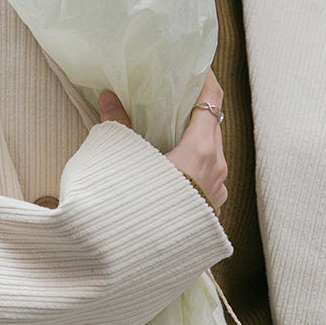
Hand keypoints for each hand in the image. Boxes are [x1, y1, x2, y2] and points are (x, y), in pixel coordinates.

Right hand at [98, 69, 227, 209]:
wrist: (135, 258)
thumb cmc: (133, 204)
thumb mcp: (122, 159)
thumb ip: (118, 125)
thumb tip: (108, 97)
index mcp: (201, 149)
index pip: (213, 99)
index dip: (205, 78)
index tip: (194, 66)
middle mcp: (217, 169)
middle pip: (213, 125)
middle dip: (197, 109)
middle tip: (175, 96)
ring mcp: (216, 194)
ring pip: (213, 154)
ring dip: (196, 140)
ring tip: (171, 132)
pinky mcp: (208, 214)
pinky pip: (208, 178)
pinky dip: (195, 165)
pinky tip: (173, 167)